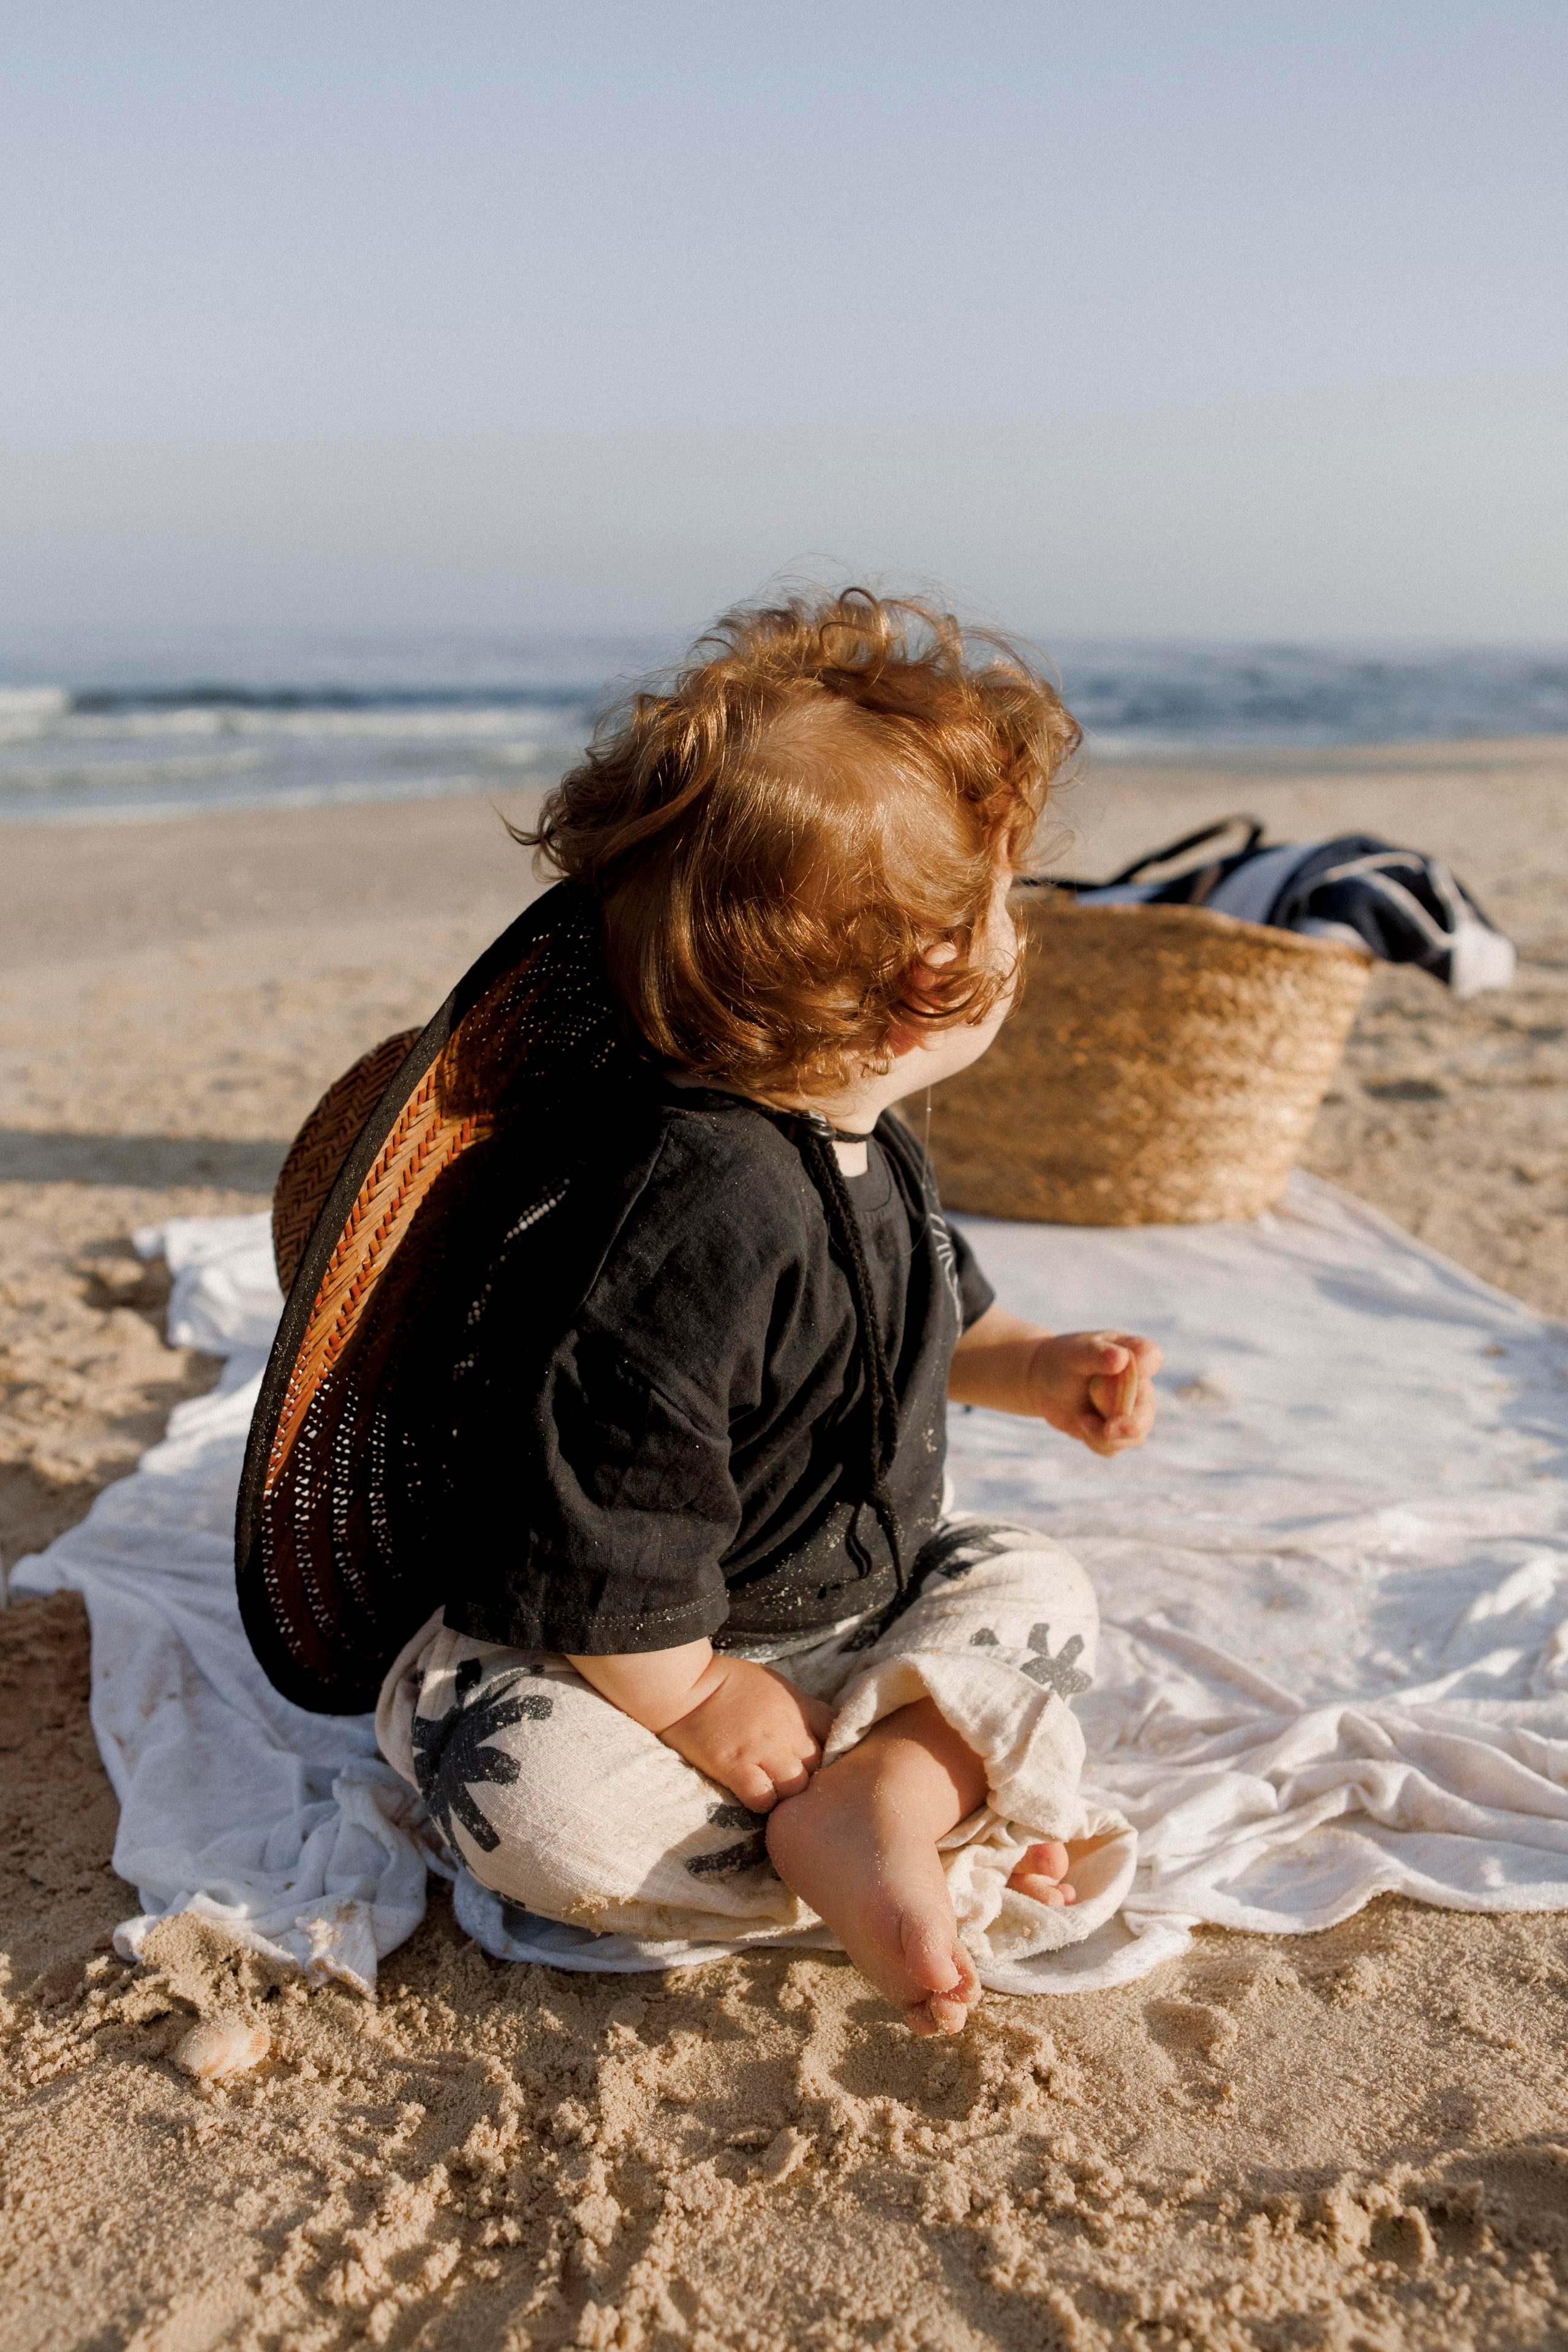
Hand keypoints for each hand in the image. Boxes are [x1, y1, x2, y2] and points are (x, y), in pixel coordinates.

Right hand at [658, 1657, 834, 1811]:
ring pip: (795, 1788)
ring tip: (775, 1790)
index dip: (832, 1753)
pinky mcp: (735, 1767)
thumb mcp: (776, 1685)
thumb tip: (820, 1728)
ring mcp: (761, 1749)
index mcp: (798, 1707)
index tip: (820, 1761)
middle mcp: (786, 1730)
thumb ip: (800, 1708)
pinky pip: (763, 1798)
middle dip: (811, 1776)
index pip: (837, 1736)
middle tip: (795, 1781)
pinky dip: (762, 1802)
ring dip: (787, 1793)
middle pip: (819, 1767)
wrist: (686, 1686)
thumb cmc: (728, 1681)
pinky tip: (754, 1794)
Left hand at [1027, 1329, 1161, 1456]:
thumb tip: (1121, 1358)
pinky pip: (1115, 1446)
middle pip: (1147, 1409)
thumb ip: (1096, 1354)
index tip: (1124, 1365)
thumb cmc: (1063, 1361)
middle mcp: (1138, 1383)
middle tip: (1107, 1431)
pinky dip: (1096, 1441)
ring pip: (1134, 1435)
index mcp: (1131, 1354)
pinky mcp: (1118, 1431)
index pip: (1150, 1356)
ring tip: (1082, 1420)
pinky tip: (1082, 1424)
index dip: (1146, 1364)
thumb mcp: (1074, 1354)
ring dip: (1106, 1436)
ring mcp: (1130, 1409)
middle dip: (1131, 1425)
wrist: (1045, 1383)